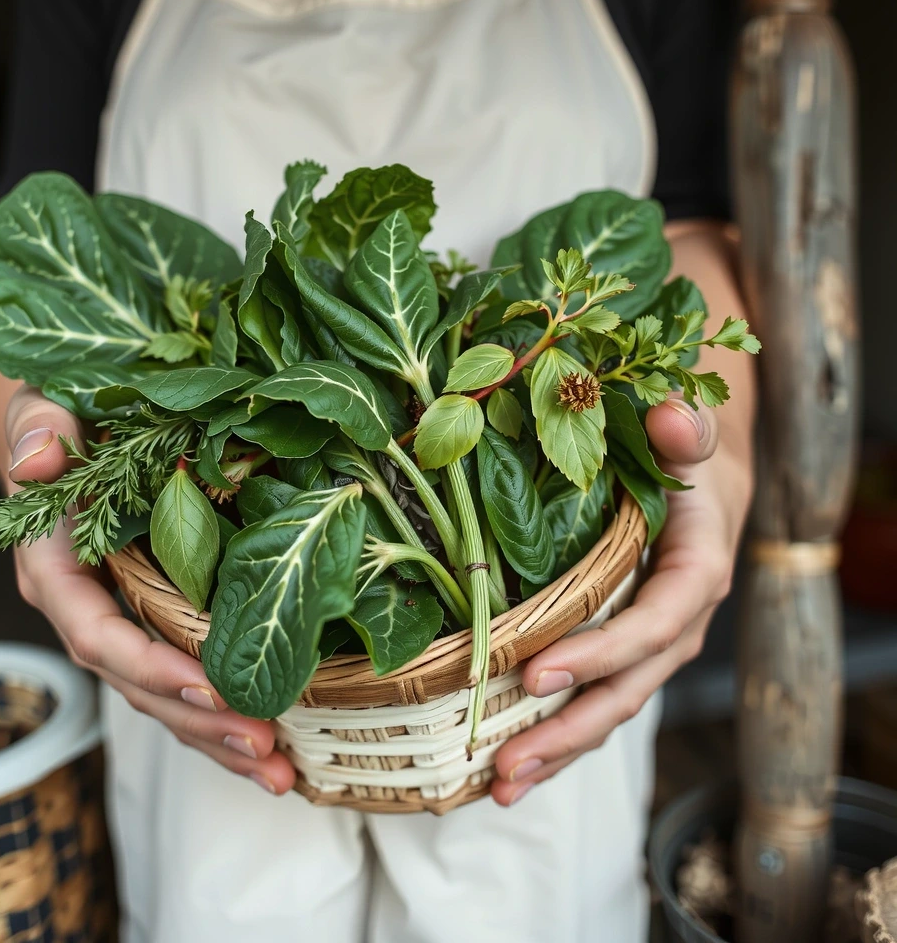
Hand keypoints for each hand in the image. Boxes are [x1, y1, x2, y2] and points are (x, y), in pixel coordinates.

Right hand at [4, 386, 294, 795]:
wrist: (72, 435)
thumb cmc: (62, 420)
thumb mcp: (43, 409)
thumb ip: (38, 430)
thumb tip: (36, 462)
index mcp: (57, 571)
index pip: (97, 634)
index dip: (149, 666)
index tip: (209, 688)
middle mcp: (86, 612)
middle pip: (138, 685)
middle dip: (200, 722)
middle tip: (267, 750)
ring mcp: (122, 623)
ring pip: (164, 698)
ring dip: (218, 739)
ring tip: (281, 772)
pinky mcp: (154, 623)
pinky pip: (185, 678)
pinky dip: (223, 714)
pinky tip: (274, 744)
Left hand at [491, 396, 752, 804]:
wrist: (706, 482)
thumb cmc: (688, 455)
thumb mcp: (693, 435)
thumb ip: (689, 429)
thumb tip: (674, 420)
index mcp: (697, 573)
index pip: (653, 625)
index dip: (601, 654)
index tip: (536, 674)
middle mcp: (678, 623)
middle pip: (628, 689)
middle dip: (569, 730)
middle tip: (507, 765)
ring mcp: (651, 645)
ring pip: (609, 708)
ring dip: (558, 750)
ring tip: (500, 786)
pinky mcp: (623, 650)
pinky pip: (594, 697)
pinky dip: (557, 731)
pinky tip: (511, 760)